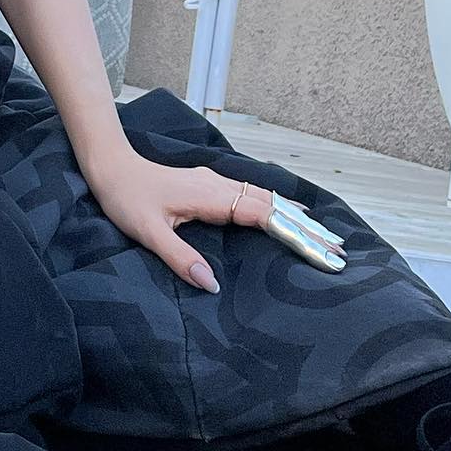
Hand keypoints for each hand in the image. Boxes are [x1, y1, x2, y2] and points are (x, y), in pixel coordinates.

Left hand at [82, 147, 345, 291]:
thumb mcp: (148, 232)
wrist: (111, 166)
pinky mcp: (211, 186)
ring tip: (324, 236)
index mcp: (211, 196)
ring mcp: (216, 183)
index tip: (322, 253)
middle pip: (274, 206)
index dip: (295, 235)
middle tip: (339, 249)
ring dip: (295, 216)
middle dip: (307, 227)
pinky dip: (278, 207)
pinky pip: (254, 196)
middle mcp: (219, 185)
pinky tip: (286, 214)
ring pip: (266, 199)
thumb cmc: (126, 198)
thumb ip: (179, 257)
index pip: (265, 217)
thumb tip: (211, 285)